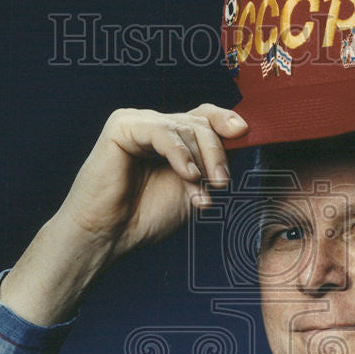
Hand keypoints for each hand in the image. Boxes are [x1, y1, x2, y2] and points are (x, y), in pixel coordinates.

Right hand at [0, 104, 247, 324]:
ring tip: (201, 190)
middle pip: (199, 121)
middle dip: (216, 152)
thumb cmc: (144, 217)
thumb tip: (241, 138)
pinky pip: (162, 131)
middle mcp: (154, 127)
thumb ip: (211, 164)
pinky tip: (187, 175)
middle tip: (221, 183)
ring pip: (185, 126)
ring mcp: (137, 124)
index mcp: (170, 140)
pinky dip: (180, 153)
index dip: (225, 120)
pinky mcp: (121, 127)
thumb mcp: (192, 189)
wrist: (109, 236)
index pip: (203, 117)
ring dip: (200, 160)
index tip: (245, 132)